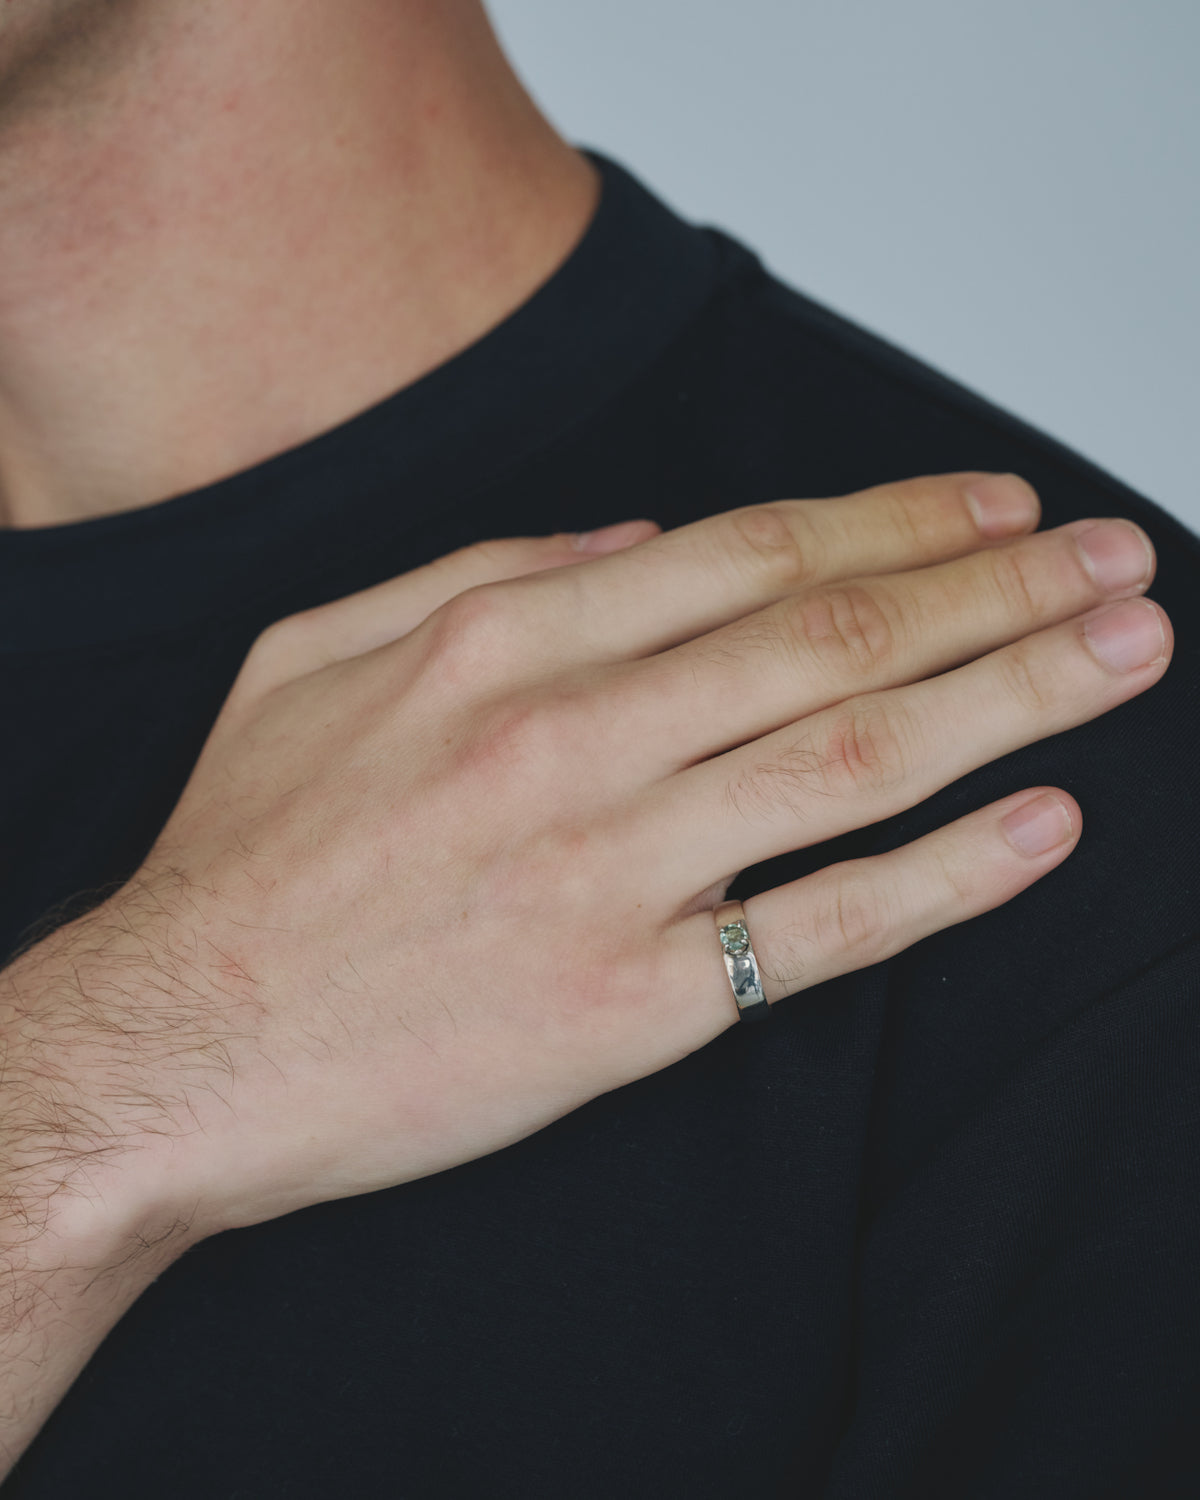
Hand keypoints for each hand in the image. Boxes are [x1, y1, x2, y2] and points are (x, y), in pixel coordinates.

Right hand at [12, 472, 1169, 1247]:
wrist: (180, 1043)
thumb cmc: (248, 858)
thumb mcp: (315, 654)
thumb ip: (482, 576)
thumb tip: (635, 542)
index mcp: (503, 639)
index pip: (754, 550)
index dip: (898, 519)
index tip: (996, 507)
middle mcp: (575, 734)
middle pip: (838, 632)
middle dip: (999, 584)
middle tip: (1114, 558)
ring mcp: (613, 869)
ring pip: (859, 754)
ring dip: (1016, 691)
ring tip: (1123, 651)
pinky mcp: (634, 1005)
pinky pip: (826, 926)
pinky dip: (950, 872)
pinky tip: (1044, 824)